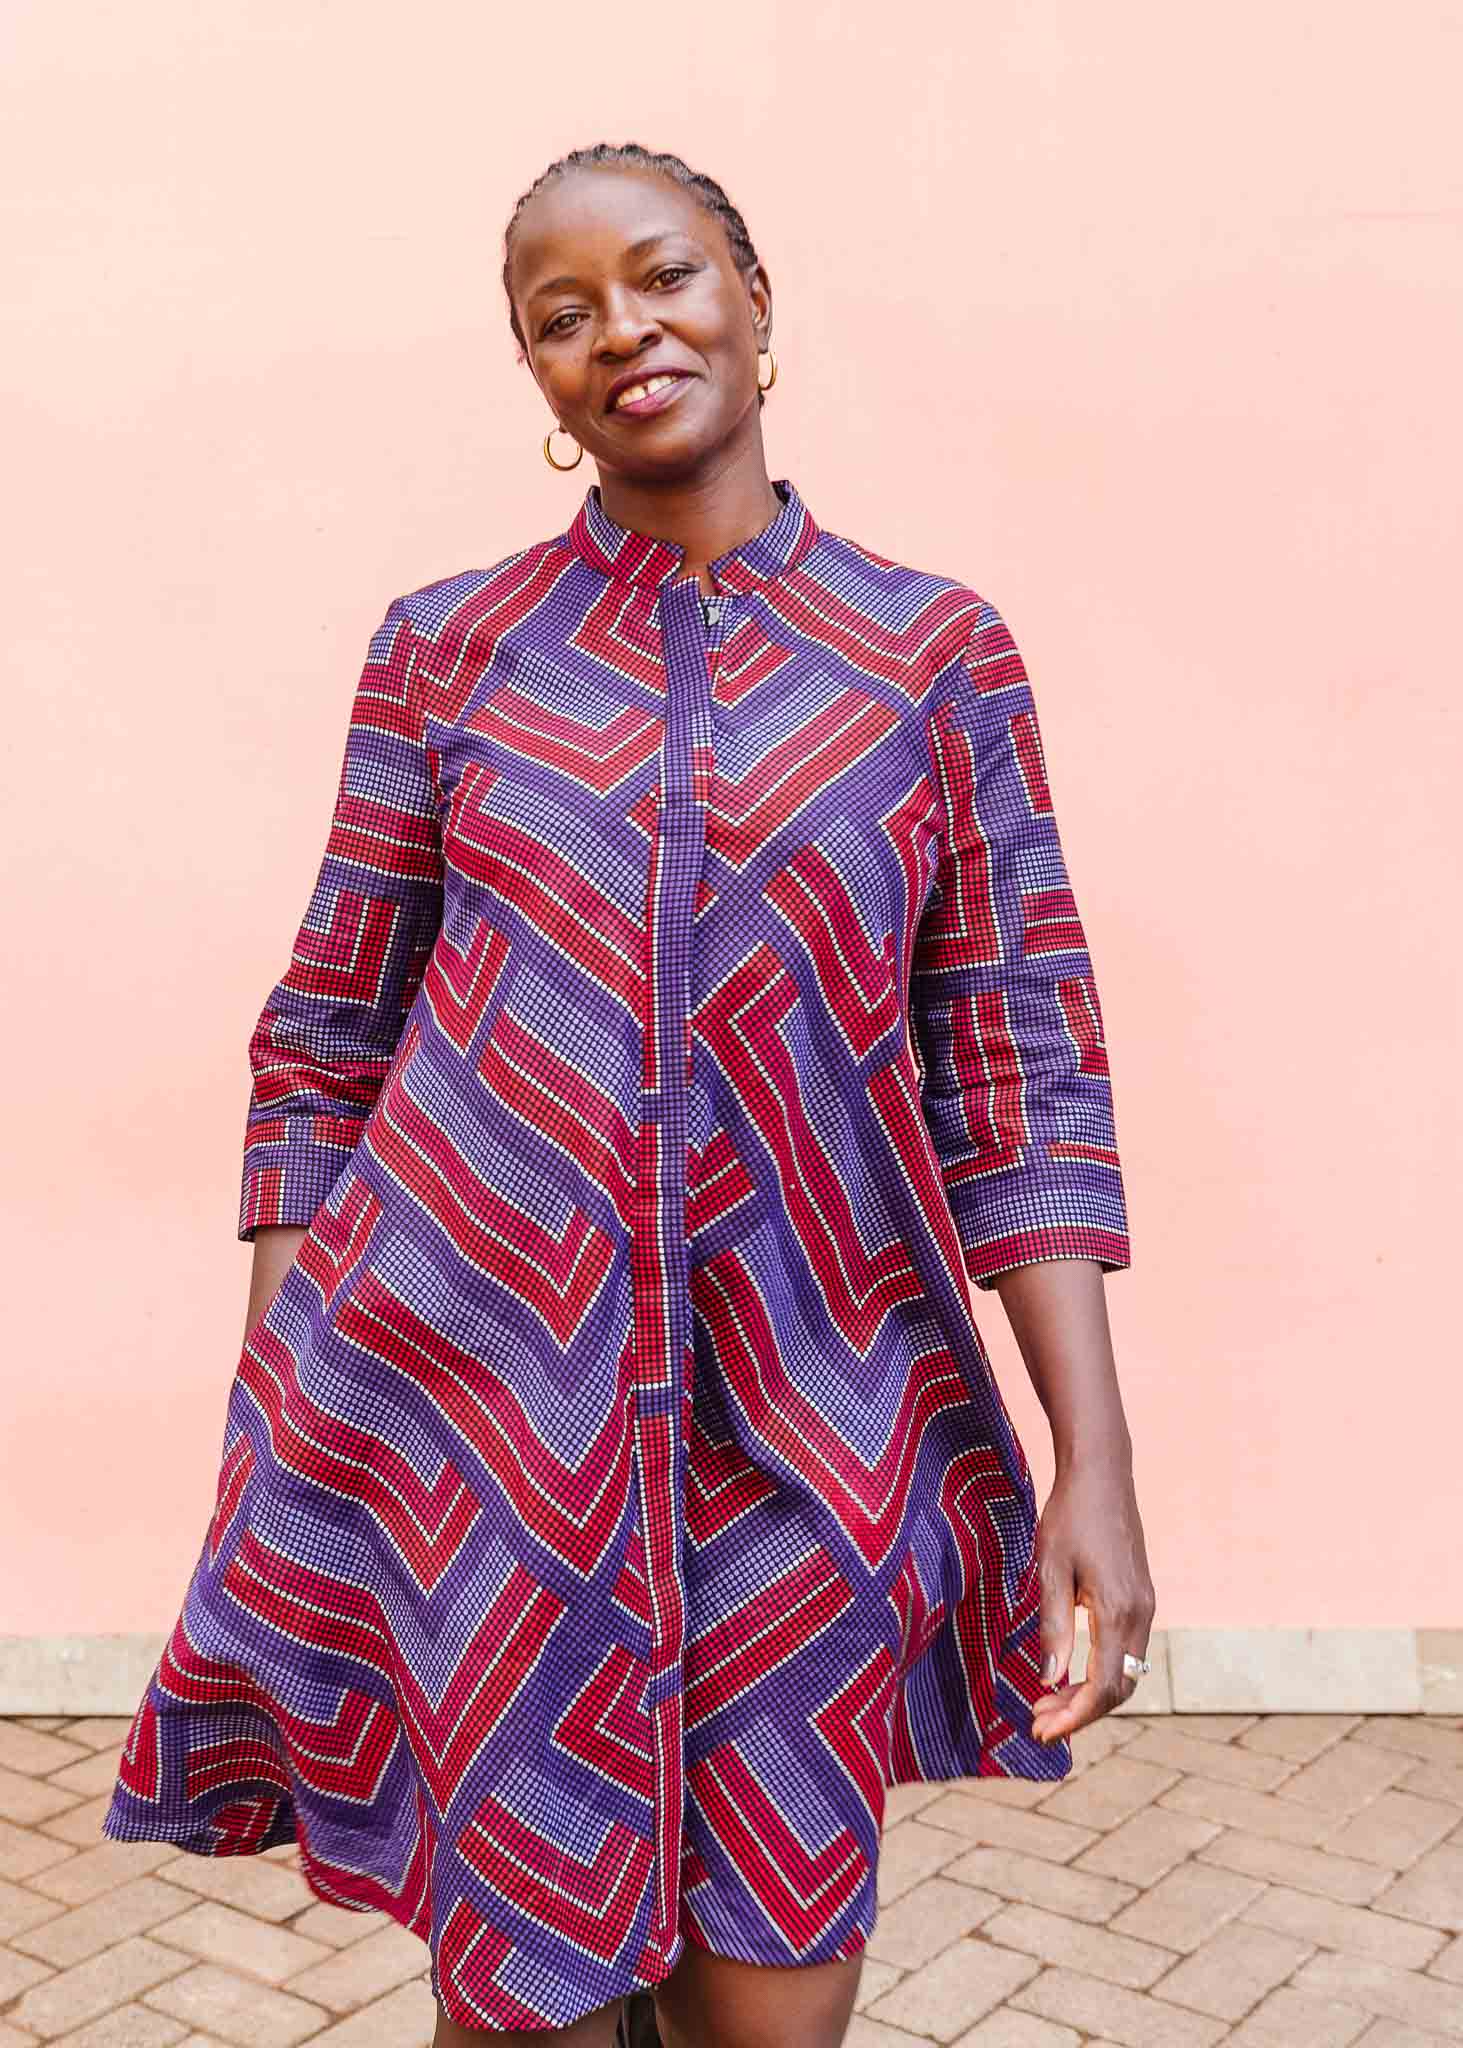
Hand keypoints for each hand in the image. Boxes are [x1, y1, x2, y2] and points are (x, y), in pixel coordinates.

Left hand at [1029, 1454, 1154, 1748]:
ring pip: (1125, 1673)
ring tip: (1047, 1702)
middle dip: (1080, 1712)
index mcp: (1118, 1611)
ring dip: (1089, 1694)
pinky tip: (1069, 1672)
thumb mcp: (1050, 1568)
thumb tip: (1049, 1679)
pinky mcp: (1141, 1598)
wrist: (1102, 1474)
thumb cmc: (1070, 1515)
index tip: (1041, 1731)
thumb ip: (1053, 1625)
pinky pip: (1126, 1652)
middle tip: (1038, 1721)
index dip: (1074, 1717)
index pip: (1104, 1687)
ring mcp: (1145, 1606)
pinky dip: (1101, 1671)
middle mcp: (1141, 1615)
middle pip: (1119, 1689)